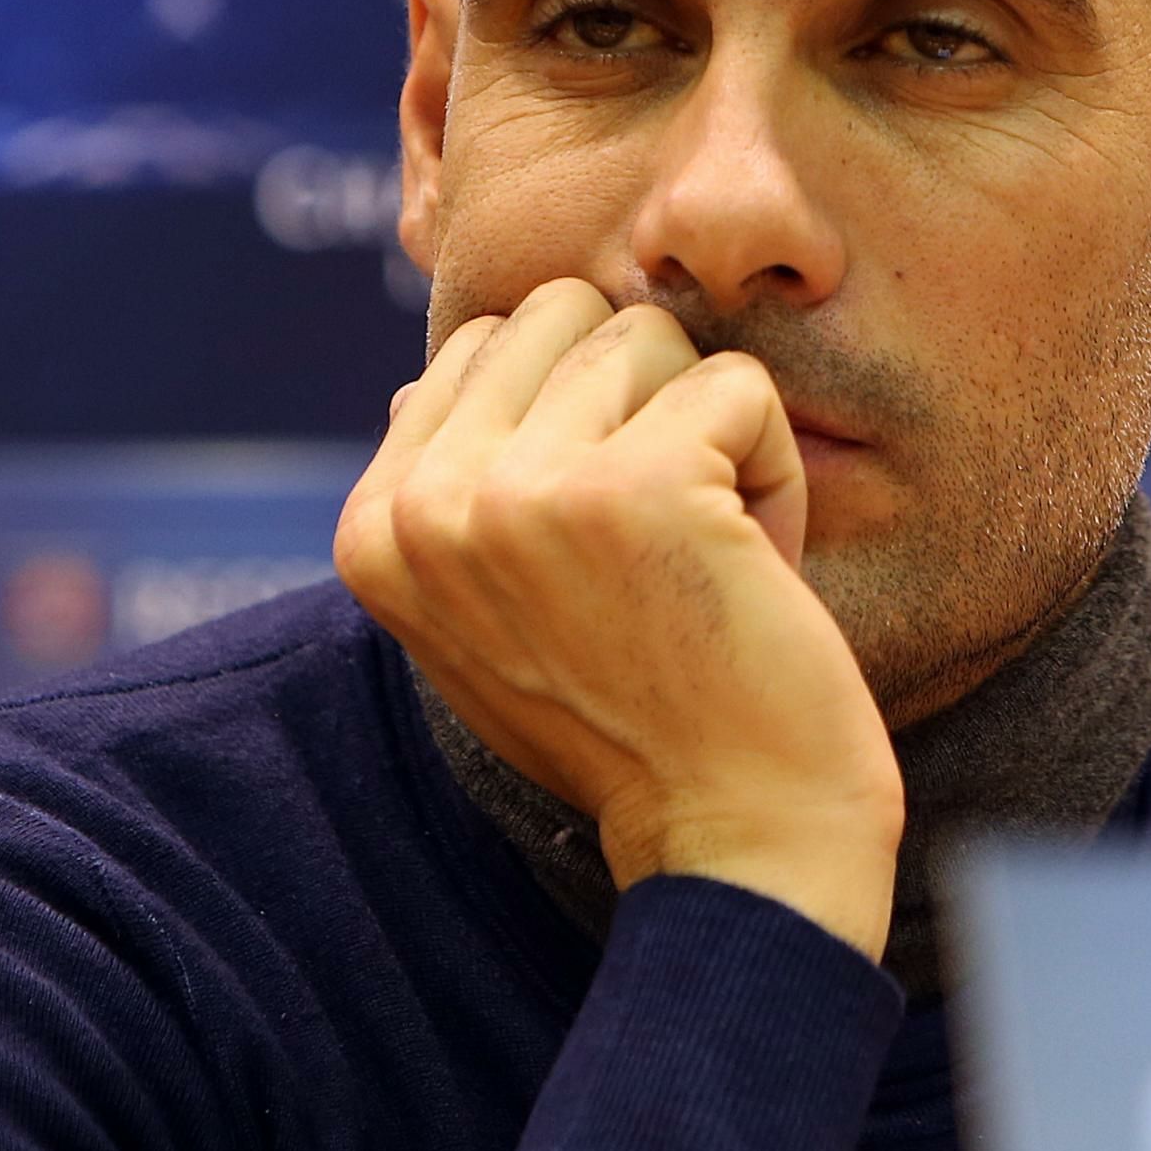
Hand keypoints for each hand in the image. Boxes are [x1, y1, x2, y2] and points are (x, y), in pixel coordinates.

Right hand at [335, 279, 903, 959]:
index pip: (487, 343)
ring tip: (704, 556)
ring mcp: (520, 493)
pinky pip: (739, 384)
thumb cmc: (636, 714)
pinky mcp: (635, 487)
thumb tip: (425, 379)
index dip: (580, 420)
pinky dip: (776, 469)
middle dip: (642, 402)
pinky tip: (754, 566)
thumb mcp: (492, 608)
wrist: (736, 837)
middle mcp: (424, 505)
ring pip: (653, 337)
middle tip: (664, 538)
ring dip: (710, 437)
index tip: (600, 546)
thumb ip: (452, 491)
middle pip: (565, 313)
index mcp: (374, 527)